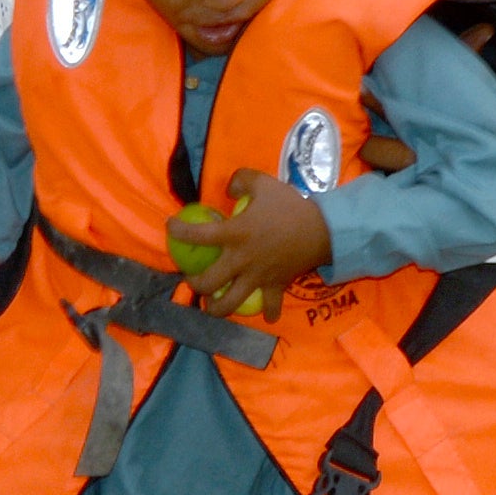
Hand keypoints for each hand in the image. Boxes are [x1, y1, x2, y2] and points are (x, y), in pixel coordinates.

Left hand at [166, 173, 333, 320]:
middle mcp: (241, 260)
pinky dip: (267, 312)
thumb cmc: (290, 205)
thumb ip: (241, 180)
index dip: (178, 232)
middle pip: (206, 283)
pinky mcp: (275, 286)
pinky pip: (269, 306)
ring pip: (229, 304)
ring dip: (216, 307)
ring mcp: (257, 277)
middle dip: (194, 284)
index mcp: (235, 234)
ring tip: (211, 302)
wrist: (324, 228)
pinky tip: (264, 314)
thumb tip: (228, 187)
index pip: (196, 236)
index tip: (171, 227)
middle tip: (193, 277)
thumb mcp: (264, 183)